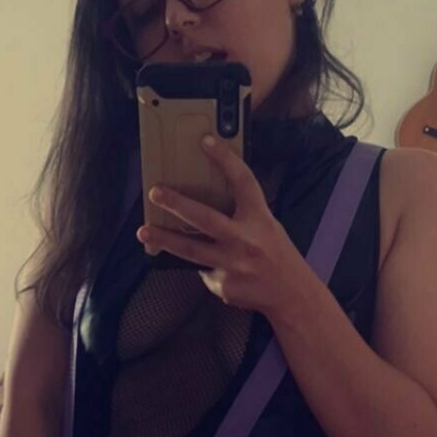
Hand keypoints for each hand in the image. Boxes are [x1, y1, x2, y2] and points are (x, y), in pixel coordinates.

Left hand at [136, 135, 302, 316]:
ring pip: (191, 250)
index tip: (206, 140)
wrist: (292, 296)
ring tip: (144, 231)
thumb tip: (203, 204)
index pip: (242, 182)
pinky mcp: (224, 285)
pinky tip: (218, 269)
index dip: (224, 159)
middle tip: (155, 193)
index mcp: (260, 218)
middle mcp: (246, 239)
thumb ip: (241, 215)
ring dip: (164, 239)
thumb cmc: (277, 255)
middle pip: (205, 218)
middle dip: (176, 204)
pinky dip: (206, 267)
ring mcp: (233, 265)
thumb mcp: (267, 227)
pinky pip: (205, 271)